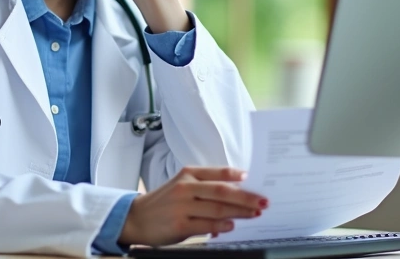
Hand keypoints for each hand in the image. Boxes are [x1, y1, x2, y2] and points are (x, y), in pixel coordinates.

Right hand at [117, 167, 267, 247]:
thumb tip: (235, 193)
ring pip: (217, 208)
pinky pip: (206, 224)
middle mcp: (185, 187)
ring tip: (254, 214)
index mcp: (187, 174)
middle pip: (222, 191)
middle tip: (263, 202)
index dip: (236, 175)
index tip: (252, 179)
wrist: (136, 218)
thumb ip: (204, 187)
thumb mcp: (181, 186)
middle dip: (246, 197)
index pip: (217, 172)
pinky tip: (233, 226)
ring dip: (239, 212)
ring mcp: (182, 206)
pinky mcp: (179, 225)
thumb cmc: (164, 203)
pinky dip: (222, 225)